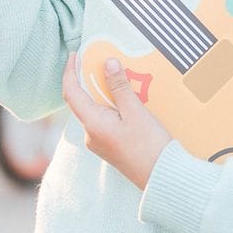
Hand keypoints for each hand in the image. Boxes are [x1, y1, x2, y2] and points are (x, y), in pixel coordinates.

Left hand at [59, 53, 172, 190]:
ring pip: (94, 110)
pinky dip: (110, 104)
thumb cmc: (150, 147)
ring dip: (102, 92)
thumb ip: (120, 87)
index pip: (71, 93)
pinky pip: (104, 119)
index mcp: (93, 125)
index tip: (75, 54)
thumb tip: (107, 62)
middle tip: (99, 59)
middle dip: (88, 79)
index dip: (70, 72)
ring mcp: (100, 142)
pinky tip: (125, 98)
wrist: (162, 178)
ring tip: (116, 75)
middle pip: (82, 101)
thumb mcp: (136, 112)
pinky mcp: (110, 146)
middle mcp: (91, 134)